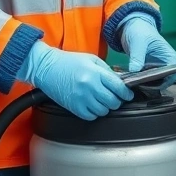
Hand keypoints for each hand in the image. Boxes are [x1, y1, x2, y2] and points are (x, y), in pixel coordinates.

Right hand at [17, 41, 133, 119]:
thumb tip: (120, 81)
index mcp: (95, 73)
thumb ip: (106, 70)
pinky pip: (91, 116)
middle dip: (117, 101)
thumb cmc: (68, 61)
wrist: (47, 67)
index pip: (118, 87)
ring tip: (102, 100)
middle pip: (112, 101)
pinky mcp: (73, 107)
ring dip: (106, 107)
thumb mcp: (91, 59)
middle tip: (115, 97)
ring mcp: (81, 98)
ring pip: (103, 111)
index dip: (126, 93)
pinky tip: (92, 105)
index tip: (128, 95)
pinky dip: (94, 113)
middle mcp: (89, 86)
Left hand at [120, 14, 175, 87]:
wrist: (133, 27)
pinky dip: (138, 82)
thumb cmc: (140, 31)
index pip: (171, 76)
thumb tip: (134, 70)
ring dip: (143, 85)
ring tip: (130, 83)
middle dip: (149, 85)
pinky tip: (129, 81)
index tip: (145, 83)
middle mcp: (168, 67)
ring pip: (154, 85)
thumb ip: (137, 56)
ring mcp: (159, 71)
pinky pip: (146, 82)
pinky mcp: (150, 73)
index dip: (160, 82)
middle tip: (134, 84)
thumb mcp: (138, 42)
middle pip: (162, 83)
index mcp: (171, 58)